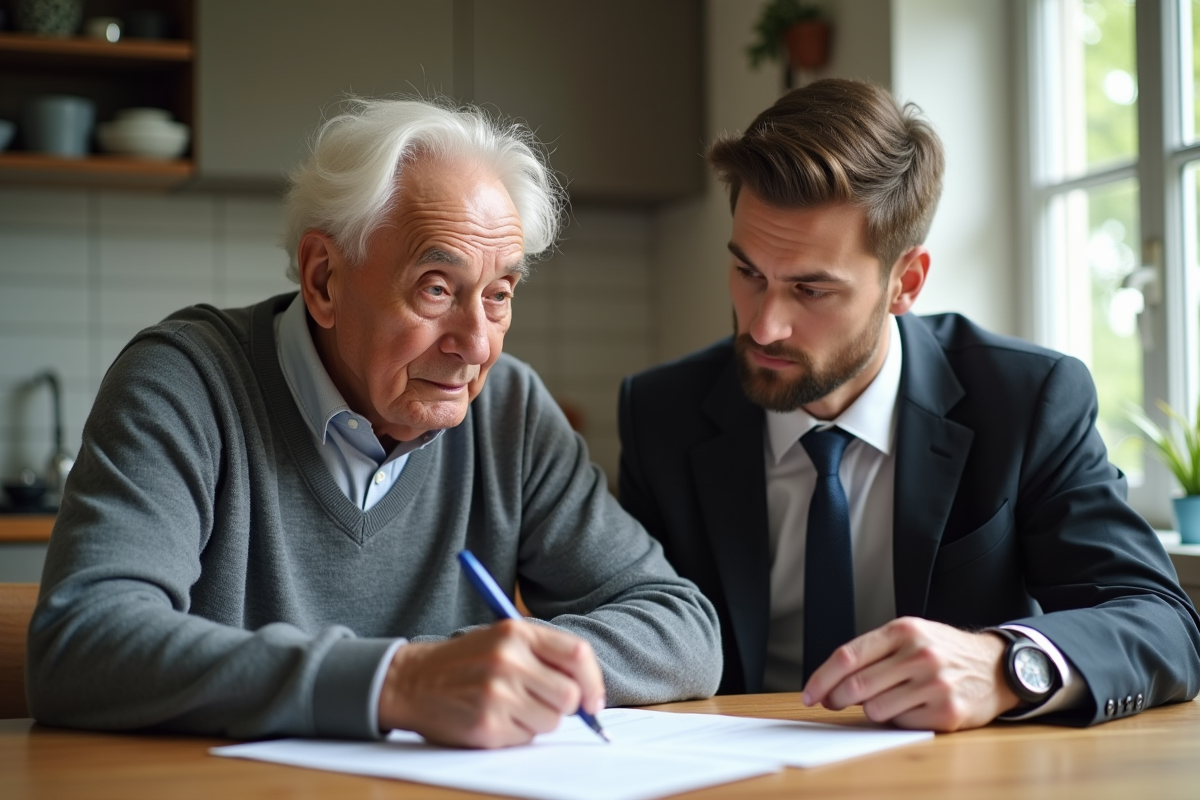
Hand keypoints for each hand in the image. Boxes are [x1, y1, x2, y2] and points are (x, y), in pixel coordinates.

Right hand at [377, 619, 605, 747]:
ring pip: (551, 721)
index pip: (578, 655)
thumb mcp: (501, 639)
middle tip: (544, 703)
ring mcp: (497, 693)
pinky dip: (516, 733)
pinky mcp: (487, 724)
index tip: (593, 700)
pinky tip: (493, 718)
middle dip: (565, 706)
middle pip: (570, 695)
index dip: (593, 681)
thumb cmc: (463, 662)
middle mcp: (508, 660)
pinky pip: (526, 738)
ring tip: (510, 707)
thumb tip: (588, 691)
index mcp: (516, 632)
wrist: (409, 681)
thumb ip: (544, 655)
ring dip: (538, 720)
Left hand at [801, 617, 1019, 730]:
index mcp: (903, 631)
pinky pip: (902, 724)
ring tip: (888, 699)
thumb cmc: (943, 651)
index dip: (822, 678)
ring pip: (875, 709)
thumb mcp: (910, 636)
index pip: (848, 656)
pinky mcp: (947, 712)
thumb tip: (832, 684)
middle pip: (856, 686)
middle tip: (833, 702)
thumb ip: (873, 653)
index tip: (809, 694)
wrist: (995, 667)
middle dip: (836, 699)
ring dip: (872, 710)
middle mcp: (919, 654)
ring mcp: (935, 684)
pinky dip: (899, 720)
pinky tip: (913, 708)